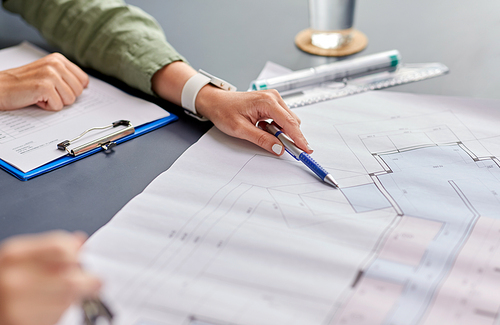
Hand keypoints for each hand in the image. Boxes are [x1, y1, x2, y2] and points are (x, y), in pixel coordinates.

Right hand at [0, 53, 88, 110]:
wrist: (0, 88)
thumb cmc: (23, 83)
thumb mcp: (47, 73)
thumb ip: (66, 76)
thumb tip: (86, 85)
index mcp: (58, 59)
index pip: (83, 80)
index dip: (71, 89)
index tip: (57, 88)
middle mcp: (55, 64)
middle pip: (78, 92)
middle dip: (63, 97)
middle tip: (46, 92)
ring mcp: (50, 75)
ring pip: (70, 100)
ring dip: (55, 102)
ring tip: (40, 94)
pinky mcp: (44, 87)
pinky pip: (58, 106)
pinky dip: (46, 107)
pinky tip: (35, 99)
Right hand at [0, 231, 100, 324]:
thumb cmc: (6, 283)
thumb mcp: (20, 258)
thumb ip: (50, 248)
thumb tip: (80, 242)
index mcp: (14, 255)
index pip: (61, 247)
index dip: (77, 254)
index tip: (82, 260)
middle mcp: (13, 279)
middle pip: (70, 278)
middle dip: (87, 281)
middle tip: (94, 282)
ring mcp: (16, 305)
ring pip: (67, 299)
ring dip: (73, 298)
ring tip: (63, 296)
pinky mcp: (23, 324)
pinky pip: (58, 316)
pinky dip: (60, 312)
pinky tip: (50, 308)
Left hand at [151, 61, 311, 155]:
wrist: (215, 102)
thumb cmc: (224, 111)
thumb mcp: (241, 130)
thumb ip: (262, 140)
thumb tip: (279, 148)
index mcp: (267, 102)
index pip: (289, 123)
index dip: (299, 138)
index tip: (305, 150)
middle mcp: (273, 97)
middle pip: (292, 122)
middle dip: (290, 137)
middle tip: (282, 149)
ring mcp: (273, 99)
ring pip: (288, 121)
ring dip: (282, 132)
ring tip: (263, 134)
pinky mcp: (272, 103)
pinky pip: (282, 118)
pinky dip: (277, 128)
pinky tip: (264, 129)